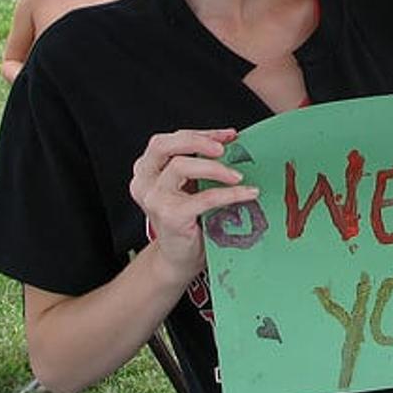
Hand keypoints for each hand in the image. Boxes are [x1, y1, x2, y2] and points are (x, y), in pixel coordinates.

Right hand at [129, 128, 258, 286]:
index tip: (229, 135)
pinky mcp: (170, 215)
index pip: (172, 139)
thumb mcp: (190, 184)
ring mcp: (154, 198)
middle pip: (164, 145)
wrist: (179, 258)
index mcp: (148, 168)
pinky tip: (247, 193)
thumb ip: (201, 162)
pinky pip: (204, 197)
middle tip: (223, 148)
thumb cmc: (188, 218)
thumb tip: (233, 141)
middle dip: (197, 141)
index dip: (202, 134)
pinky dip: (230, 193)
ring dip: (214, 167)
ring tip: (238, 175)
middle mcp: (145, 181)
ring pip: (180, 165)